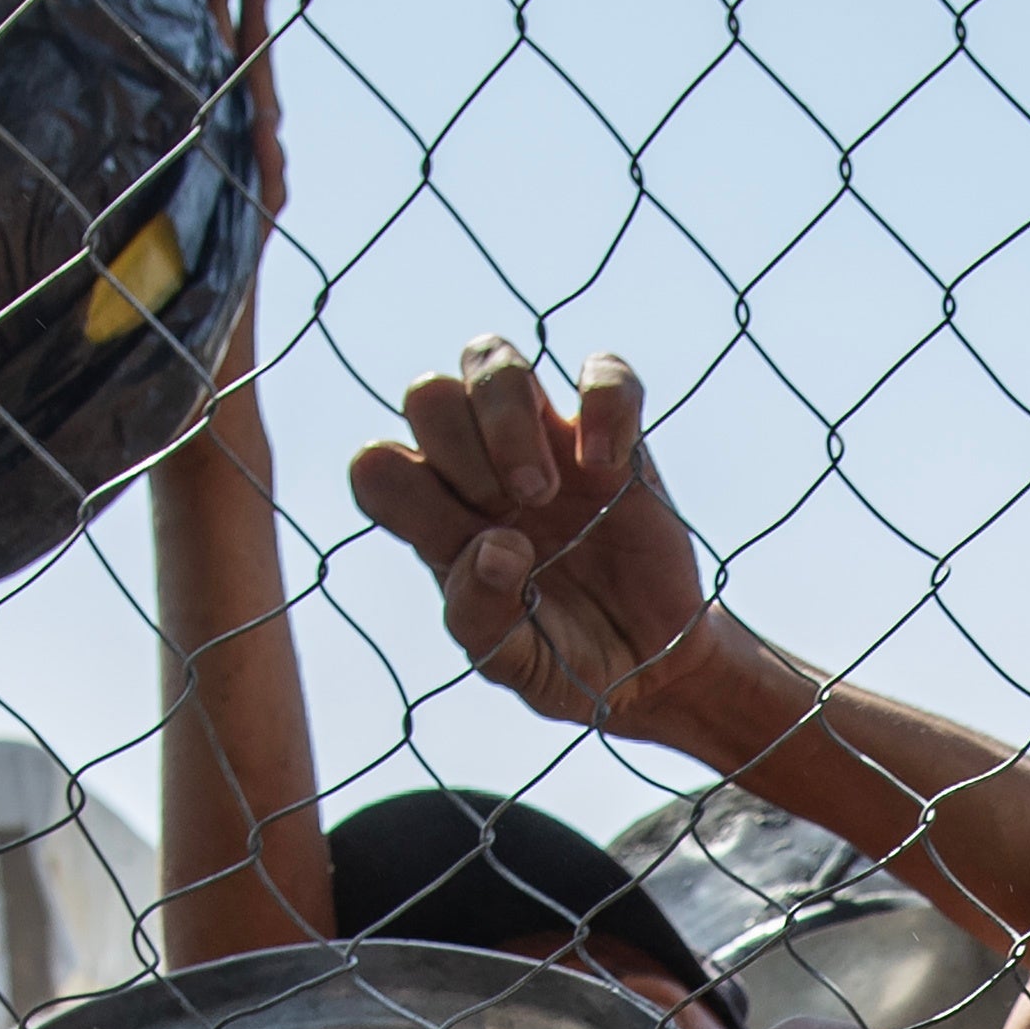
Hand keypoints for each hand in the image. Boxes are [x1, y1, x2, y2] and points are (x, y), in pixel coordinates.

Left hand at [342, 345, 741, 742]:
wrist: (652, 669)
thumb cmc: (566, 663)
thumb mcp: (514, 665)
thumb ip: (483, 618)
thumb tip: (495, 547)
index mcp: (437, 520)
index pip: (377, 467)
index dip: (406, 491)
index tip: (460, 540)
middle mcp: (478, 469)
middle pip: (426, 394)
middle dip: (460, 448)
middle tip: (510, 510)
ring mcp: (546, 443)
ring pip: (490, 359)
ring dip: (506, 415)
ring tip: (545, 491)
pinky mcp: (615, 438)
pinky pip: (602, 371)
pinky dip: (604, 403)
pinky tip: (608, 463)